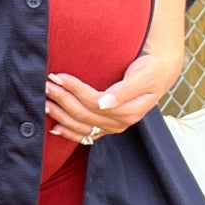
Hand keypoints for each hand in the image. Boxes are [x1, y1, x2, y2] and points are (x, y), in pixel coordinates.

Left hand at [45, 45, 182, 141]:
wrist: (160, 73)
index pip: (94, 101)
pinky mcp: (108, 127)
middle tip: (45, 85)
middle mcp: (120, 122)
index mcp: (128, 110)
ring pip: (81, 125)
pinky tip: (55, 129)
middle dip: (62, 99)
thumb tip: (104, 103)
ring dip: (61, 115)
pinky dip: (70, 133)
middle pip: (83, 113)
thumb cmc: (151, 69)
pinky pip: (86, 135)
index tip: (58, 76)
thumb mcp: (144, 76)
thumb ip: (124, 90)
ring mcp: (113, 127)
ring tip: (44, 101)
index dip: (74, 89)